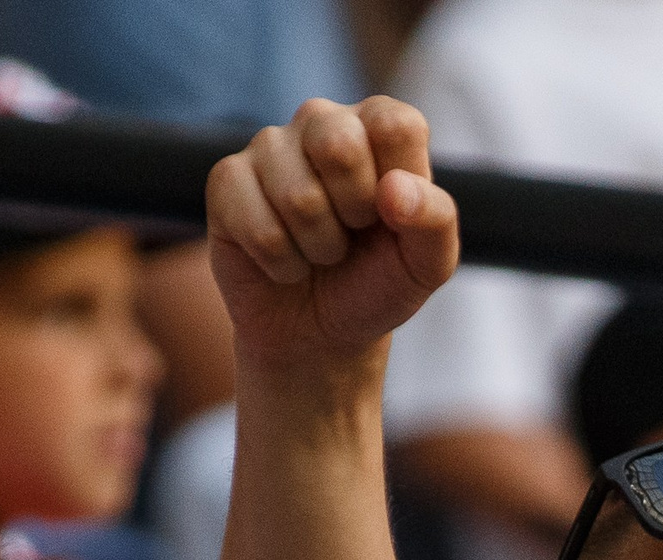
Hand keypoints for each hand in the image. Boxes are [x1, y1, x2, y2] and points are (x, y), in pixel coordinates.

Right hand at [206, 96, 458, 375]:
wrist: (322, 333)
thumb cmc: (378, 284)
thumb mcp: (427, 265)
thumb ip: (435, 221)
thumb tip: (394, 189)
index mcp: (378, 128)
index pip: (395, 125)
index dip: (396, 185)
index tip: (391, 216)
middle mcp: (322, 122)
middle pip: (338, 145)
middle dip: (353, 214)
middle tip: (353, 233)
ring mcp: (269, 146)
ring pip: (298, 197)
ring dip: (319, 248)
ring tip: (321, 252)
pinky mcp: (227, 180)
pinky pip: (260, 229)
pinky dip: (283, 265)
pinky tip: (285, 262)